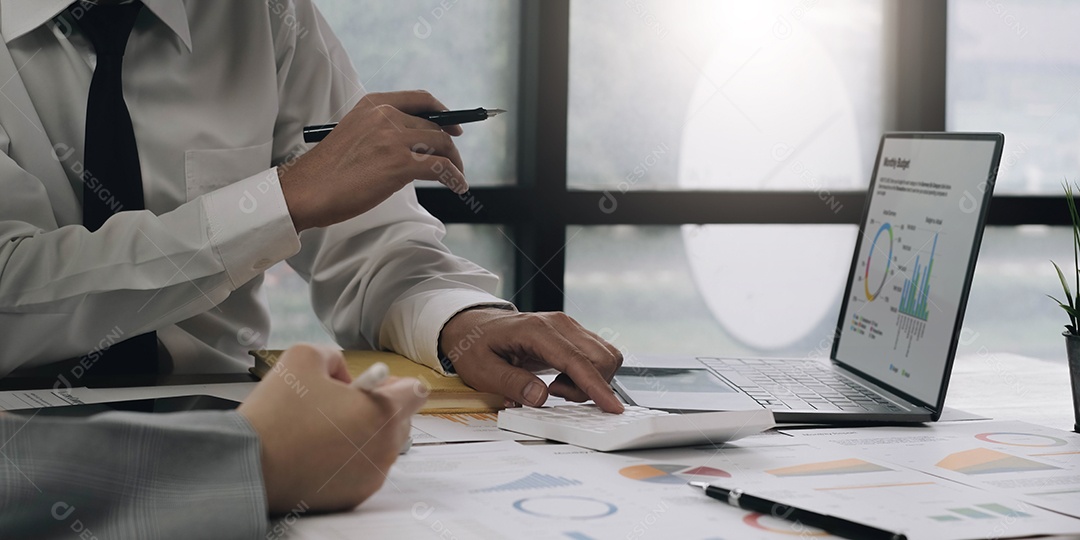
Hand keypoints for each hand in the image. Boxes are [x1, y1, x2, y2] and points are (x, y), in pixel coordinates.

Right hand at [238, 344, 426, 513]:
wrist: (248, 465)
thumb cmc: (277, 415)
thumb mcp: (304, 356)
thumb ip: (334, 356)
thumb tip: (343, 373)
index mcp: (383, 412)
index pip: (416, 392)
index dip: (395, 383)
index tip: (374, 384)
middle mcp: (385, 448)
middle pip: (399, 419)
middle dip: (376, 407)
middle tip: (340, 403)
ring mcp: (371, 475)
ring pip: (380, 445)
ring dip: (361, 433)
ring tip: (323, 426)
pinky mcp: (354, 495)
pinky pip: (362, 469)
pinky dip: (347, 458)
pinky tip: (317, 449)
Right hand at [279, 90, 466, 231]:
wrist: (306, 191)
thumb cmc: (328, 171)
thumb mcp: (355, 134)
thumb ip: (382, 131)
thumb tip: (415, 143)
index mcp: (373, 104)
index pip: (420, 99)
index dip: (444, 112)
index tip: (454, 126)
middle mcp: (384, 116)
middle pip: (435, 126)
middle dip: (450, 146)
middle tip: (454, 162)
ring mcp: (393, 138)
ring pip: (442, 145)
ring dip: (455, 163)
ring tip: (457, 178)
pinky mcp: (399, 164)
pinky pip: (441, 167)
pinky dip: (455, 177)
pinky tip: (458, 186)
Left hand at [439, 309, 624, 412]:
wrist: (473, 326)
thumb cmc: (476, 346)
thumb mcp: (482, 370)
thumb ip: (511, 383)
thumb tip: (540, 397)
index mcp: (537, 330)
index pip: (577, 360)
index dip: (596, 386)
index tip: (611, 407)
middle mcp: (559, 324)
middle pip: (601, 357)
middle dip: (590, 386)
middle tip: (555, 393)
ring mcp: (569, 327)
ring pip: (605, 357)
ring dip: (590, 381)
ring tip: (556, 387)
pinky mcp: (572, 335)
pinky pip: (597, 356)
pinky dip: (588, 375)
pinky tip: (561, 380)